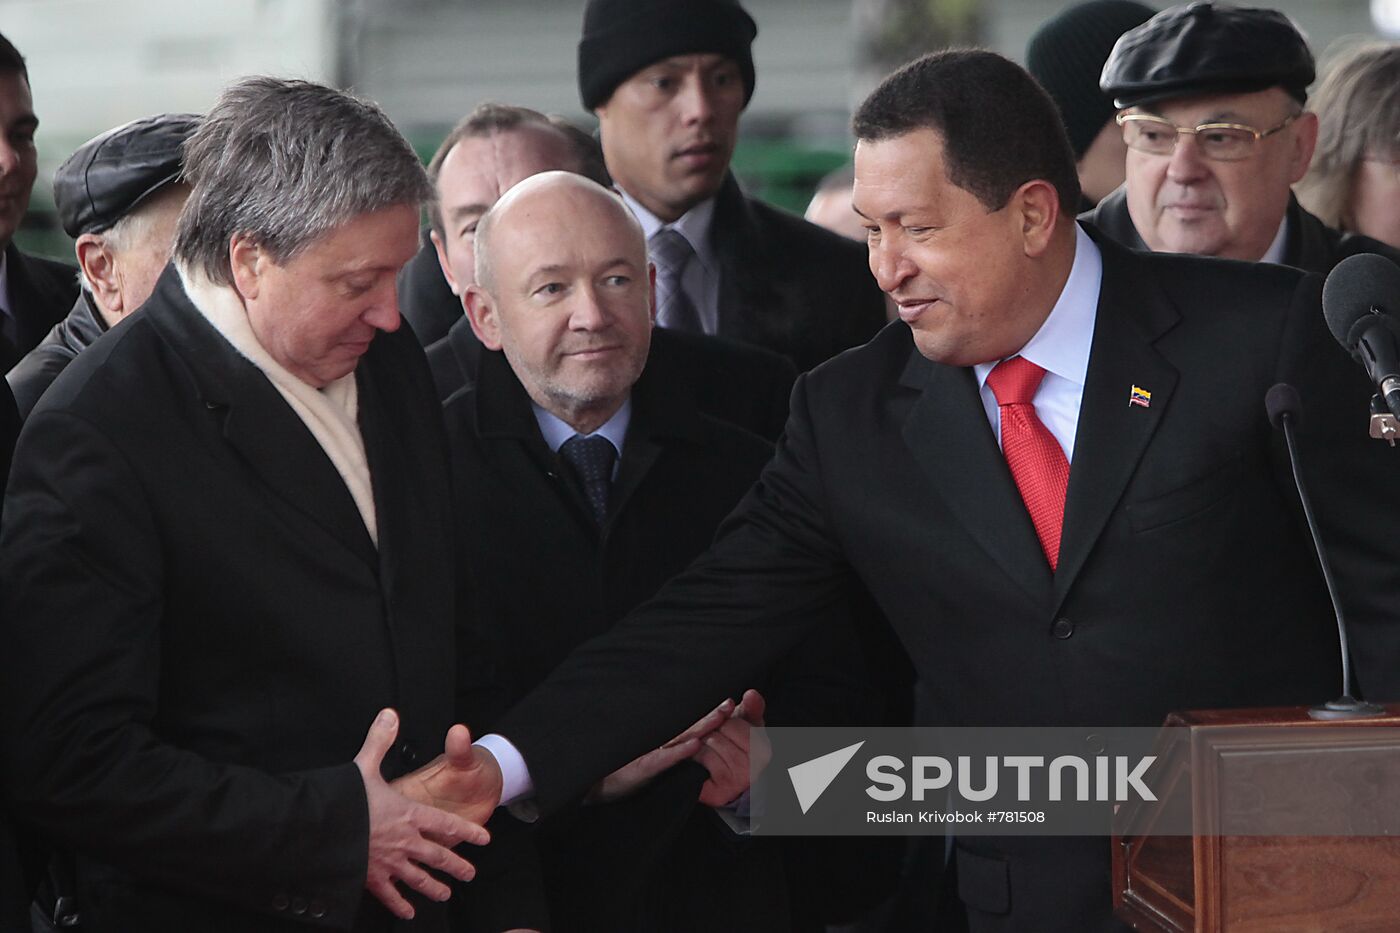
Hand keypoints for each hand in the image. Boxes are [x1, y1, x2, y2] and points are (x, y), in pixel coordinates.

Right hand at [356, 709, 490, 919]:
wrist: (320, 832)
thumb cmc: (345, 800)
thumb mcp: (364, 766)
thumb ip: (380, 741)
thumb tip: (390, 714)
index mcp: (409, 814)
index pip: (447, 825)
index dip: (467, 831)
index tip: (484, 838)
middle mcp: (405, 841)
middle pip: (438, 856)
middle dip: (456, 865)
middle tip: (470, 873)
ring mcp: (389, 862)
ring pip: (419, 878)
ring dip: (433, 887)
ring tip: (445, 893)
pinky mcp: (370, 878)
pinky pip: (389, 894)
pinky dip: (399, 903)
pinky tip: (408, 911)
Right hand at [586, 698, 738, 803]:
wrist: (596, 788)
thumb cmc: (621, 773)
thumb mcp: (648, 761)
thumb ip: (668, 750)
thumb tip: (693, 741)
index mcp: (660, 740)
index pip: (688, 725)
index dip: (707, 715)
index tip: (729, 704)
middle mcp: (656, 742)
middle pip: (688, 725)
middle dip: (709, 714)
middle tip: (729, 703)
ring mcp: (648, 752)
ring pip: (679, 736)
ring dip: (701, 726)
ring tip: (720, 716)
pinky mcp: (642, 768)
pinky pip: (664, 759)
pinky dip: (680, 752)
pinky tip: (696, 745)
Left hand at [695, 688, 768, 806]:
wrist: (727, 780)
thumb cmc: (737, 746)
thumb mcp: (747, 724)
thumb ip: (752, 707)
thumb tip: (751, 694)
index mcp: (764, 748)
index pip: (732, 722)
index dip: (722, 721)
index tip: (723, 726)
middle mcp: (754, 766)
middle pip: (718, 733)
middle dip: (710, 732)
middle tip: (712, 738)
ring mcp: (738, 780)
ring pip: (708, 747)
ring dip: (701, 746)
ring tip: (706, 749)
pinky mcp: (721, 791)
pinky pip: (703, 763)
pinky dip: (697, 759)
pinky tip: (701, 762)